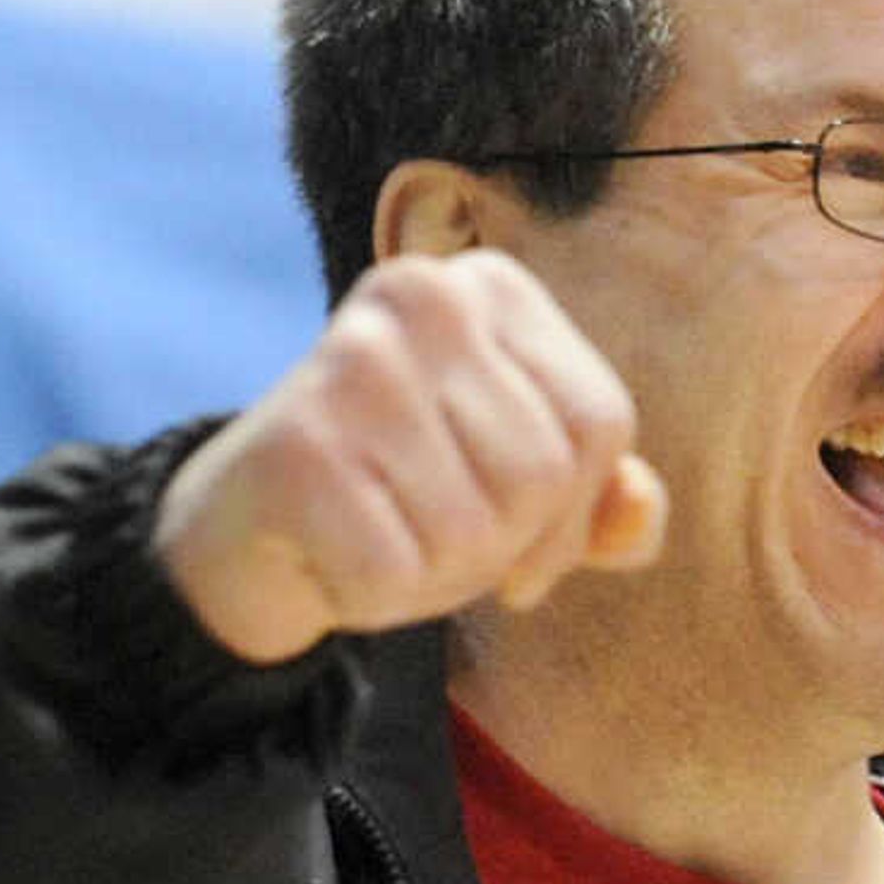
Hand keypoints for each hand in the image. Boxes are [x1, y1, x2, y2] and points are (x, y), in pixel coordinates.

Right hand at [155, 250, 667, 664]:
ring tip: (380, 535)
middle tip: (426, 530)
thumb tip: (639, 511)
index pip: (602, 423)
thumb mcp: (515, 489)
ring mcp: (354, 364)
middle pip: (543, 476)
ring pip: (475, 530)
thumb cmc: (399, 496)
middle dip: (502, 542)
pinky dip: (373, 597)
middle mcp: (422, 297)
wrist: (243, 529)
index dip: (572, 511)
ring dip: (436, 574)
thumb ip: (598, 499)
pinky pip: (396, 571)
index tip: (511, 531)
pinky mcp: (298, 447)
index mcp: (489, 287)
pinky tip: (332, 560)